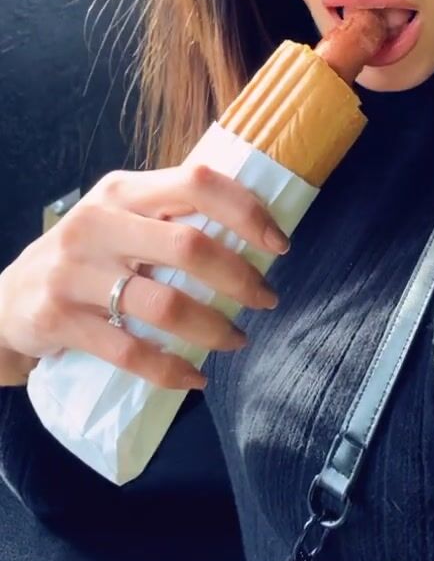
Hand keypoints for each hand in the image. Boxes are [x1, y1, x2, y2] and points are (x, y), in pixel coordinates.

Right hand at [0, 161, 288, 390]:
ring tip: (237, 340)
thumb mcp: (116, 220)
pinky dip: (172, 369)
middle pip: (188, 245)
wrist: (3, 302)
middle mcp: (97, 223)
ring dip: (214, 328)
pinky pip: (130, 352)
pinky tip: (195, 378)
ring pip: (165, 305)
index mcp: (121, 190)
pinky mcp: (60, 320)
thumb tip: (253, 229)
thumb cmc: (83, 259)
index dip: (246, 212)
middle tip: (266, 299)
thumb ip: (168, 217)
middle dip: (240, 277)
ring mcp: (75, 272)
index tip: (279, 244)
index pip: (196, 183)